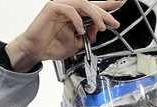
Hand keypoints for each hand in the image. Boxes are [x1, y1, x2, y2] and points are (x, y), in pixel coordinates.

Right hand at [6, 0, 122, 72]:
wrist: (36, 51)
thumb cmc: (52, 47)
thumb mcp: (77, 44)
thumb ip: (88, 36)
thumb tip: (99, 28)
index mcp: (76, 16)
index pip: (94, 7)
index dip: (107, 4)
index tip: (120, 4)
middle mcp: (70, 8)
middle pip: (92, 4)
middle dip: (105, 13)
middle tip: (114, 22)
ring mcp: (61, 6)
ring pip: (83, 3)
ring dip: (95, 15)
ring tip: (101, 26)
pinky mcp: (52, 7)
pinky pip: (70, 9)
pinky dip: (77, 20)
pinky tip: (80, 30)